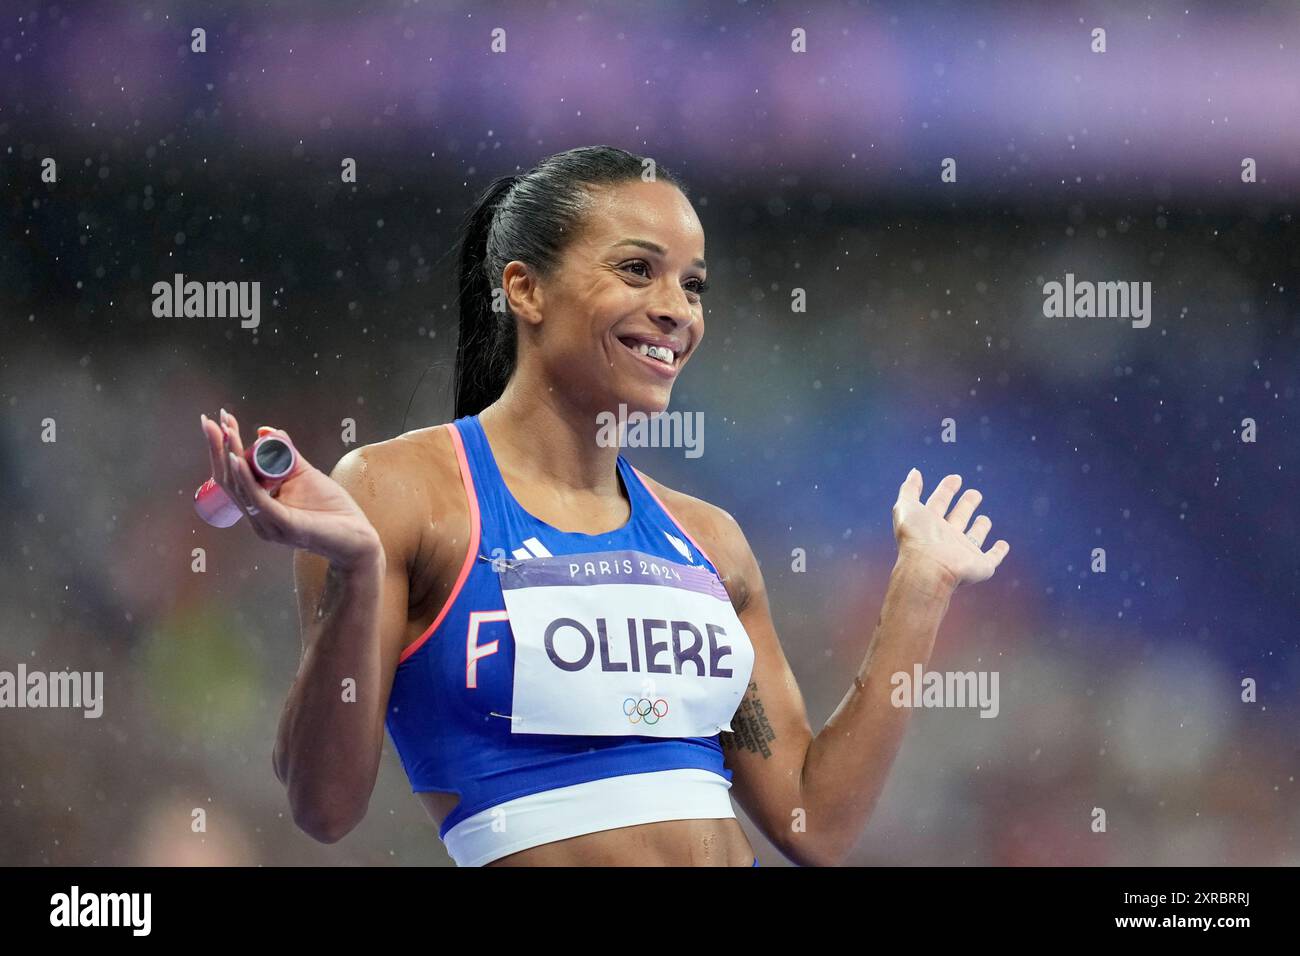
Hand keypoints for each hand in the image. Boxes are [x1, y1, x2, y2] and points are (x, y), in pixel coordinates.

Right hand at [199, 408, 381, 568]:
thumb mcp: (305, 474)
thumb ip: (287, 454)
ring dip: (230, 457)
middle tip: (210, 421)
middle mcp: (258, 517)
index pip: (231, 476)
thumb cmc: (332, 510)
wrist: (358, 538)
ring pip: (240, 489)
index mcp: (259, 507)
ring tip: (225, 433)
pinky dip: (246, 479)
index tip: (219, 421)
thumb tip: (266, 430)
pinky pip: (259, 501)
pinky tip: (238, 460)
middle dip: (218, 448)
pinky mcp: (284, 526)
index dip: (222, 449)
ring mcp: (268, 524)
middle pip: (228, 480)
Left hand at [891, 469, 1009, 587]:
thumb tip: (914, 472)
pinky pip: (992, 558)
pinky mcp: (980, 565)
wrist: (929, 569)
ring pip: (974, 537)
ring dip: (980, 528)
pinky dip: (999, 552)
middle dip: (966, 505)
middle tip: (974, 493)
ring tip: (984, 519)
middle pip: (958, 517)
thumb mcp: (906, 507)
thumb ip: (909, 489)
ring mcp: (963, 552)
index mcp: (929, 524)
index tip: (955, 478)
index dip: (946, 490)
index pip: (938, 502)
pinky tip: (1003, 545)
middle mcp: (946, 537)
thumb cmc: (917, 537)